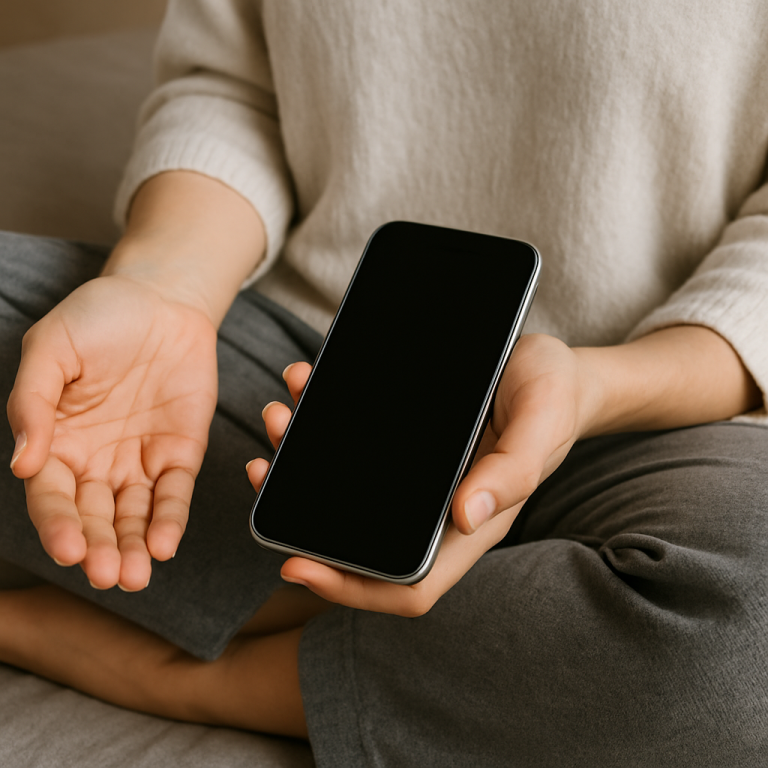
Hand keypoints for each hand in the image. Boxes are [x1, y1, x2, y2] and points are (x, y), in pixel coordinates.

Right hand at [7, 275, 217, 590]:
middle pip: (93, 516)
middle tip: (108, 574)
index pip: (52, 495)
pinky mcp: (179, 452)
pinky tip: (165, 545)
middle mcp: (95, 461)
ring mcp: (138, 460)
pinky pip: (174, 492)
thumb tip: (23, 462)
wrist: (161, 300)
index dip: (58, 524)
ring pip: (133, 516)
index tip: (68, 549)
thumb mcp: (52, 348)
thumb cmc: (98, 318)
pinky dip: (170, 519)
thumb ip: (33, 402)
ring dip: (134, 547)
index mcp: (56, 441)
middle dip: (99, 548)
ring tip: (136, 576)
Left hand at [247, 335, 591, 616]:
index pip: (407, 586)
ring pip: (345, 490)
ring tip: (278, 417)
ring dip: (300, 462)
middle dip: (302, 516)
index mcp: (467, 523)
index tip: (295, 565)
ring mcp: (413, 476)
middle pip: (359, 539)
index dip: (350, 588)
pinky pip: (352, 445)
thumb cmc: (552, 396)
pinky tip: (304, 387)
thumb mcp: (540, 422)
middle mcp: (432, 507)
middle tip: (265, 470)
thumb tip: (466, 517)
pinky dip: (320, 423)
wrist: (545, 361)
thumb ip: (513, 470)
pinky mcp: (402, 439)